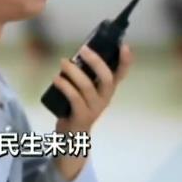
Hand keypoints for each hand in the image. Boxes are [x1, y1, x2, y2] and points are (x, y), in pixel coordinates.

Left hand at [51, 44, 132, 180]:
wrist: (72, 135)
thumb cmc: (78, 105)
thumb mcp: (86, 89)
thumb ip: (86, 73)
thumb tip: (79, 52)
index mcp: (108, 89)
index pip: (121, 74)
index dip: (125, 61)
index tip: (125, 46)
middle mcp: (105, 98)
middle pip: (106, 78)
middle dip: (95, 61)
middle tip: (83, 49)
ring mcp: (94, 108)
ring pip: (87, 86)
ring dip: (73, 72)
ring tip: (63, 62)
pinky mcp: (81, 116)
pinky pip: (74, 98)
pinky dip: (64, 86)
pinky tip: (56, 79)